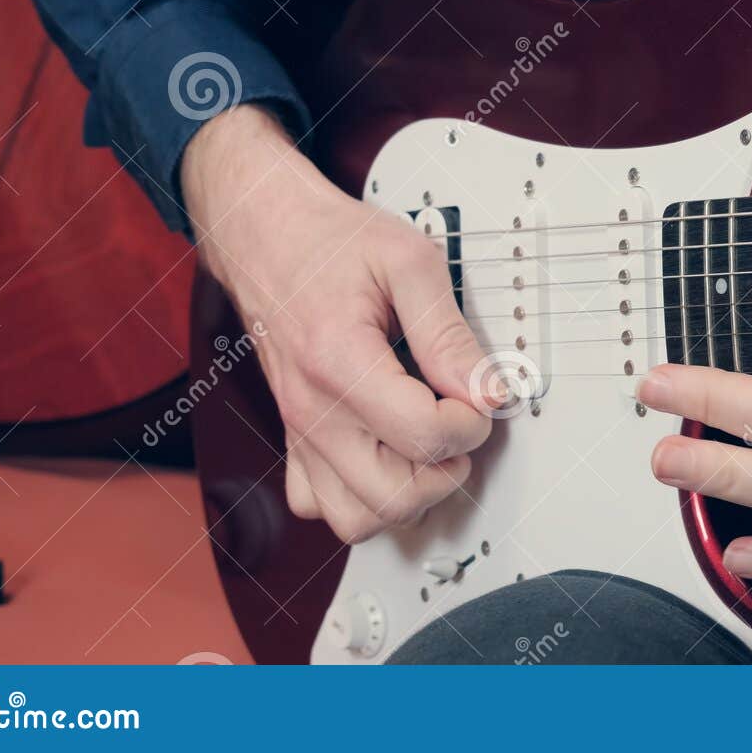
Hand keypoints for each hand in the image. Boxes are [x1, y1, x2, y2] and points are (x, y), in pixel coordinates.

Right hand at [184, 106, 492, 542]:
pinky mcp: (294, 438)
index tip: (477, 395)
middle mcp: (312, 410)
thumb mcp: (408, 262)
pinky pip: (319, 505)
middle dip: (446, 469)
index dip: (471, 423)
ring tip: (427, 447)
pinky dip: (358, 497)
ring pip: (357, 518)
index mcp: (339, 362)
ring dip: (406, 495)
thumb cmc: (329, 243)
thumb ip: (450, 331)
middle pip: (394, 497)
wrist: (265, 234)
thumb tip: (487, 388)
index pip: (424, 436)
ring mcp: (299, 431)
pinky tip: (384, 455)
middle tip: (459, 424)